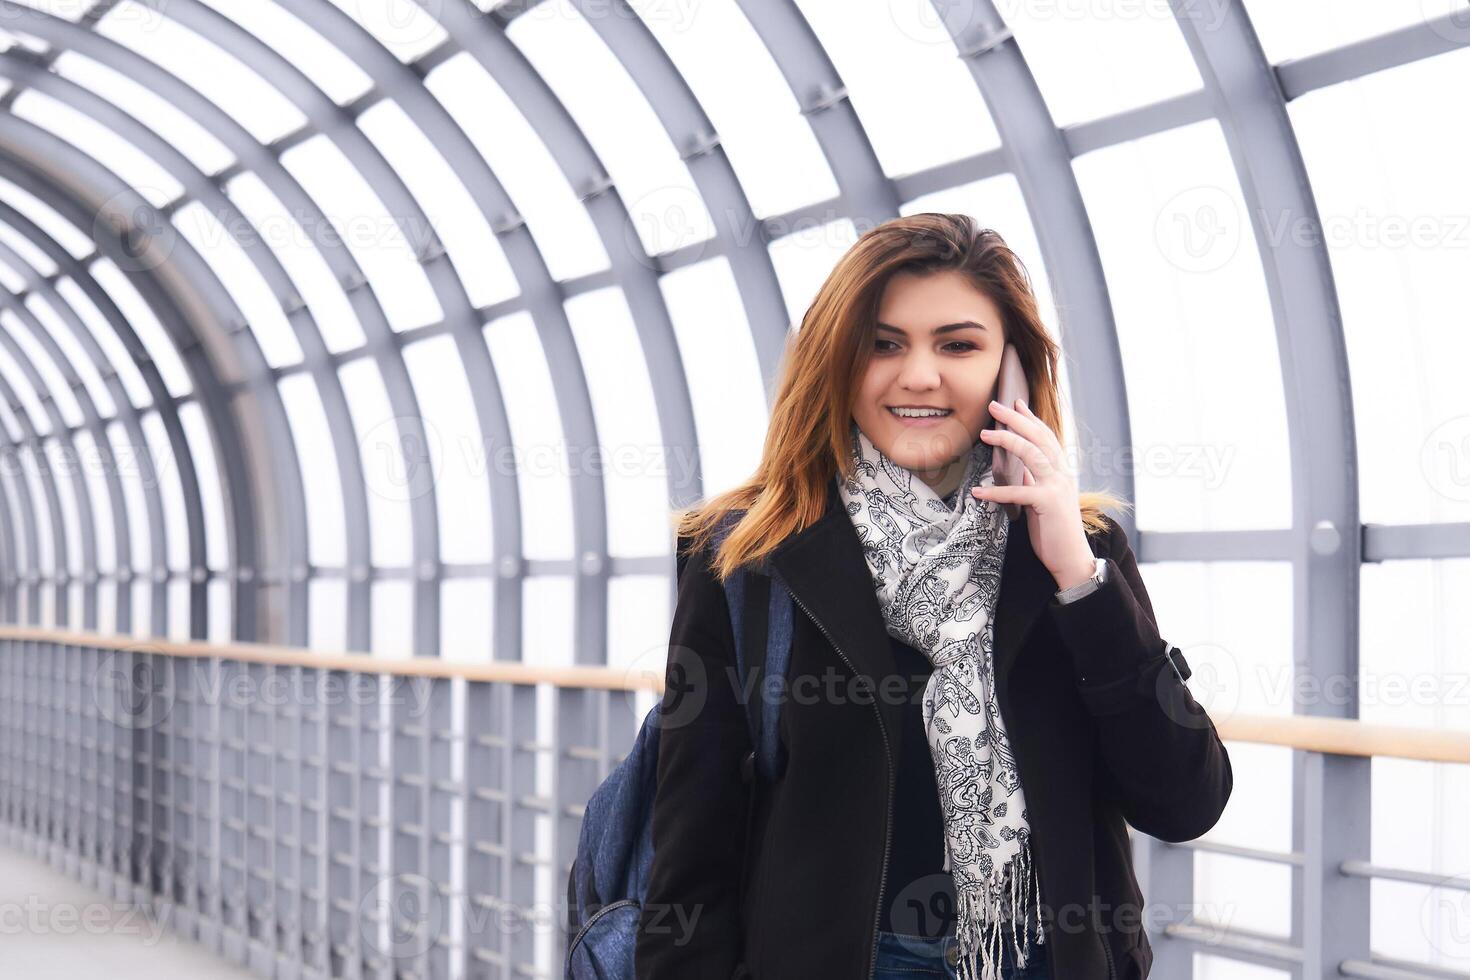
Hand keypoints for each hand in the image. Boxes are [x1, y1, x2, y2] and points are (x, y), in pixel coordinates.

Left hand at [971, 398, 1096, 589]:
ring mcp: (1057, 487)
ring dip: (1007, 441)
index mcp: (1062, 470)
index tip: (1015, 402)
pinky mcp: (1048, 504)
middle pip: (1038, 437)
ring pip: (1032, 454)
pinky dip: (996, 491)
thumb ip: (1036, 481)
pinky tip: (978, 491)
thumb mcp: (1045, 498)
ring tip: (985, 434)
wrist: (1072, 558)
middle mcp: (1062, 474)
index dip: (1030, 418)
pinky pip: (1018, 492)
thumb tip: (1023, 469)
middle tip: (994, 405)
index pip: (1046, 436)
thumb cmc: (1055, 529)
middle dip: (1016, 419)